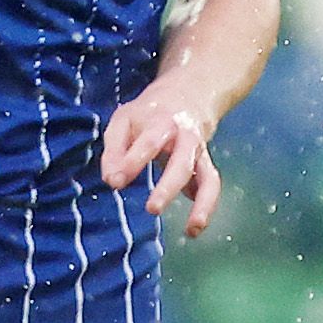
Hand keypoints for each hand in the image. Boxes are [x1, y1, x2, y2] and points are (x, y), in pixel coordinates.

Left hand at [101, 85, 223, 235]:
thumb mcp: (124, 119)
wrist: (187, 93)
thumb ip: (115, 149)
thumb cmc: (148, 112)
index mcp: (162, 122)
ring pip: (207, 177)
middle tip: (152, 209)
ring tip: (193, 228)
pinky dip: (206, 207)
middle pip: (182, 163)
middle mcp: (186, 137)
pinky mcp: (205, 165)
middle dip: (169, 187)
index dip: (132, 161)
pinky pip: (211, 186)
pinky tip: (193, 229)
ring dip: (203, 204)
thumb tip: (112, 180)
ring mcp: (199, 152)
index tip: (116, 182)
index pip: (149, 142)